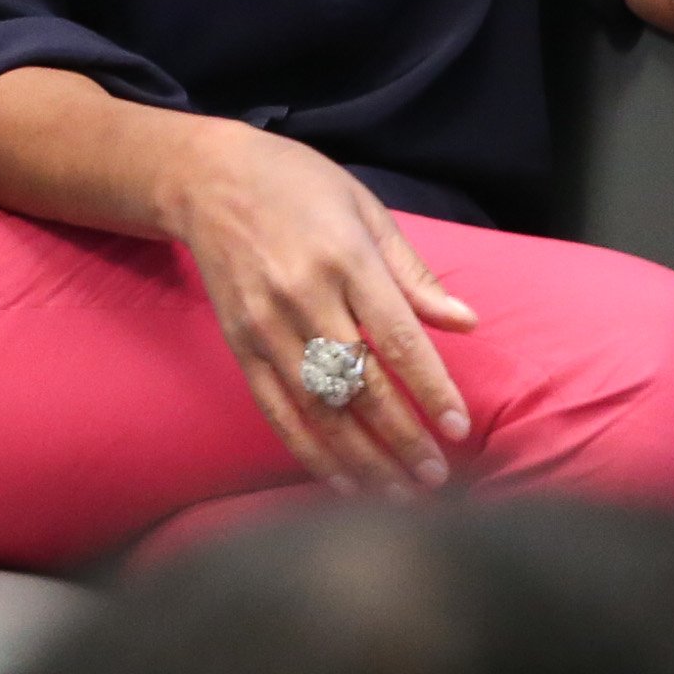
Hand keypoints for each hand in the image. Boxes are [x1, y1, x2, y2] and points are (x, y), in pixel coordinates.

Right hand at [157, 120, 477, 494]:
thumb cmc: (299, 186)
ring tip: (400, 493)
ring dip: (363, 458)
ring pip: (319, 409)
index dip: (430, 389)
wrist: (207, 179)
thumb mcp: (366, 210)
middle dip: (403, 438)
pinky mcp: (240, 346)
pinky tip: (343, 480)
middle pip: (360, 384)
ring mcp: (266, 326)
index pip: (396, 338)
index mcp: (345, 258)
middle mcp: (304, 296)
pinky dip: (310, 452)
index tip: (459, 428)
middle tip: (438, 478)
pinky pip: (277, 411)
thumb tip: (466, 322)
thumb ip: (413, 273)